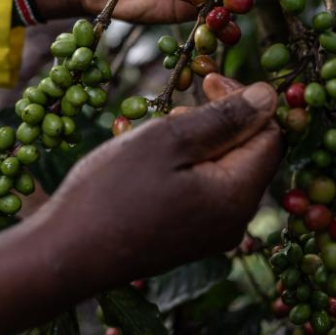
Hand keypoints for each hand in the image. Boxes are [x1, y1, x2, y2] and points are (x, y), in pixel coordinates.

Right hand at [0, 74, 281, 334]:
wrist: (65, 253)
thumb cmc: (112, 191)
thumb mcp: (168, 141)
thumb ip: (223, 119)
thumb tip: (269, 97)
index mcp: (237, 196)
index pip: (270, 137)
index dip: (246, 102)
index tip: (206, 81)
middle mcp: (234, 221)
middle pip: (250, 155)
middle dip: (222, 121)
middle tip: (178, 105)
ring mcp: (211, 234)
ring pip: (224, 171)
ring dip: (201, 141)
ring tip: (161, 130)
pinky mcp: (188, 239)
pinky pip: (204, 192)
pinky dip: (188, 166)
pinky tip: (154, 159)